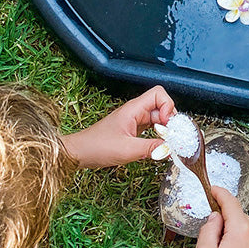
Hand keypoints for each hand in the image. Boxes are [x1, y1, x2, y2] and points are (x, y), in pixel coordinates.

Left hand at [61, 85, 175, 167]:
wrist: (78, 153)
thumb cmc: (97, 147)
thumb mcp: (126, 150)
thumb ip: (150, 148)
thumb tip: (169, 149)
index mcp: (134, 109)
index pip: (159, 94)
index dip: (168, 106)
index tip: (167, 124)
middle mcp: (136, 111)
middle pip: (161, 106)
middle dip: (169, 120)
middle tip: (169, 136)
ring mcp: (134, 120)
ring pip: (157, 118)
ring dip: (163, 129)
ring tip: (164, 142)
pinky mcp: (132, 130)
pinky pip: (150, 127)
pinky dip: (157, 135)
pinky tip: (156, 145)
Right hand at [194, 186, 248, 247]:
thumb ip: (208, 231)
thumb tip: (215, 217)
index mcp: (242, 228)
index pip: (230, 202)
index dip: (220, 193)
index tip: (213, 189)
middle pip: (238, 217)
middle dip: (226, 224)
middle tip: (214, 244)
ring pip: (247, 229)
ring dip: (236, 236)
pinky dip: (245, 244)